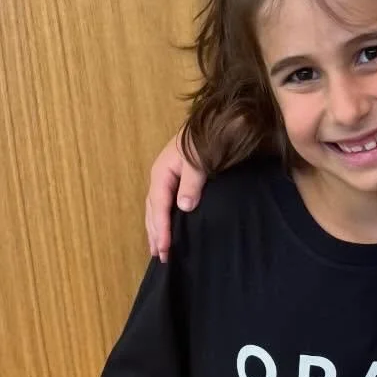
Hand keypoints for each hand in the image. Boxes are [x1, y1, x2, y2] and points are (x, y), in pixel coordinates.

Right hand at [145, 131, 206, 262]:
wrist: (222, 119)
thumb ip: (192, 182)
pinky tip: (171, 230)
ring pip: (159, 208)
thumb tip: (183, 207)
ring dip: (158, 229)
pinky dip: (167, 220)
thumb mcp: (201, 158)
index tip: (164, 248)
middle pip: (154, 209)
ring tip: (159, 251)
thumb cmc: (210, 136)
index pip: (159, 205)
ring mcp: (170, 178)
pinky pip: (168, 204)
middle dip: (155, 233)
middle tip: (161, 257)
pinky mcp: (181, 180)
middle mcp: (163, 175)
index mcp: (163, 171)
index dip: (161, 227)